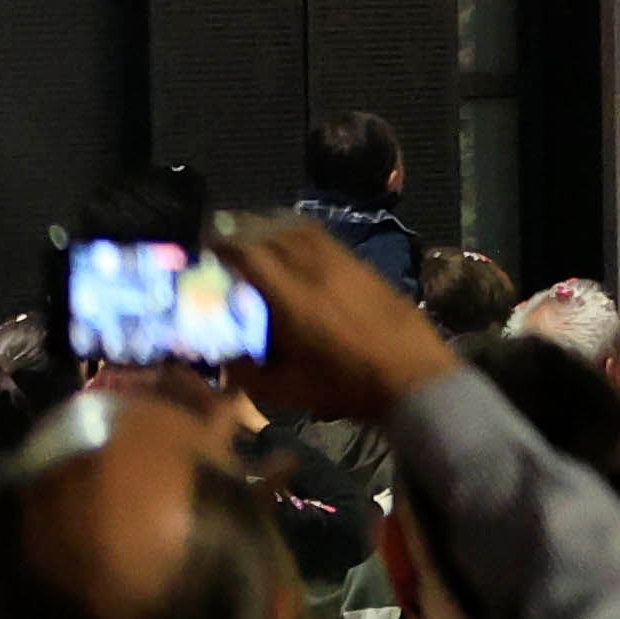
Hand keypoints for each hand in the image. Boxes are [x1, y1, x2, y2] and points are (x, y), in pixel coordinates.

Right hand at [216, 210, 459, 423]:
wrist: (414, 376)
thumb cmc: (349, 387)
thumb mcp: (289, 389)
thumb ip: (248, 373)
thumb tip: (224, 358)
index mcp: (292, 298)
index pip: (249, 254)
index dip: (221, 246)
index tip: (205, 249)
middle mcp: (316, 270)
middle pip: (272, 233)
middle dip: (242, 233)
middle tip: (225, 245)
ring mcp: (344, 263)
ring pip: (300, 229)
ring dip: (272, 229)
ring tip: (257, 241)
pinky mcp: (366, 265)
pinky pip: (325, 237)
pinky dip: (300, 235)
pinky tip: (295, 249)